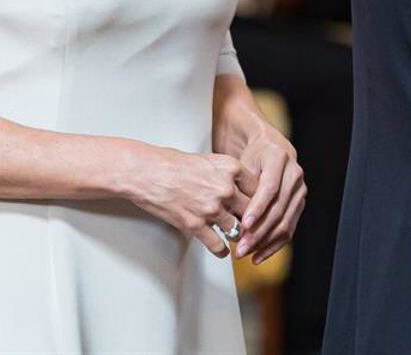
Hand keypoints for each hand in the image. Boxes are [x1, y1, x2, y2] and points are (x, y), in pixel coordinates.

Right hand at [120, 145, 251, 256]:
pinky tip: (223, 251)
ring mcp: (211, 208)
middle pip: (251, 210)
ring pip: (237, 230)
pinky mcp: (195, 225)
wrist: (148, 172)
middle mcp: (225, 188)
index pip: (259, 188)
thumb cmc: (175, 163)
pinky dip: (222, 250)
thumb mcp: (210, 160)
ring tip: (240, 240)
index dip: (261, 200)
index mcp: (231, 168)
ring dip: (238, 236)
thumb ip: (229, 174)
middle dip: (253, 220)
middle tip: (255, 228)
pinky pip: (217, 244)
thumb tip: (243, 190)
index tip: (262, 208)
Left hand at [230, 125, 305, 263]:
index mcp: (279, 158)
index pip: (269, 188)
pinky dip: (274, 244)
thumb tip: (229, 214)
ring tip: (246, 253)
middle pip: (278, 209)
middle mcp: (294, 173)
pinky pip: (289, 227)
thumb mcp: (240, 161)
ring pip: (285, 221)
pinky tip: (259, 255)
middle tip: (240, 246)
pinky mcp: (298, 202)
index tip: (242, 225)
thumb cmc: (248, 152)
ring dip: (264, 241)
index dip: (257, 209)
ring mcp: (299, 188)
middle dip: (258, 232)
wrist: (264, 143)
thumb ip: (238, 185)